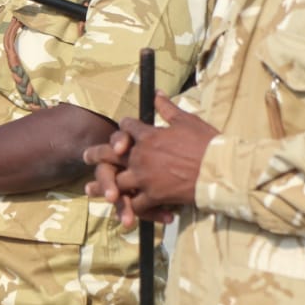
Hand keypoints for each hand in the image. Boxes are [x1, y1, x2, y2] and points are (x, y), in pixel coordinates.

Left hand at [87, 92, 217, 228]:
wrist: (219, 170)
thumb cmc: (207, 143)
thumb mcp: (187, 120)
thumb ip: (168, 109)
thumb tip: (157, 94)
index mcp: (149, 135)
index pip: (127, 127)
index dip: (124, 126)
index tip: (121, 128)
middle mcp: (142, 156)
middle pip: (111, 155)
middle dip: (96, 155)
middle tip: (84, 156)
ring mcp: (145, 177)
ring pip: (117, 183)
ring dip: (103, 187)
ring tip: (89, 190)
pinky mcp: (154, 196)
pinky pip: (137, 204)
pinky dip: (132, 208)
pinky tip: (124, 211)